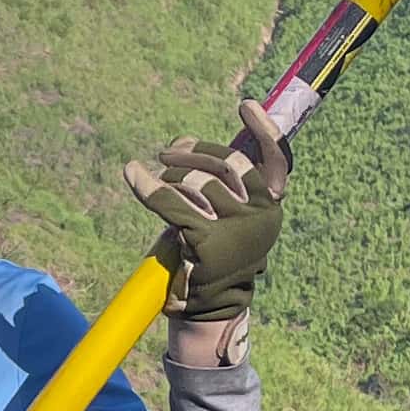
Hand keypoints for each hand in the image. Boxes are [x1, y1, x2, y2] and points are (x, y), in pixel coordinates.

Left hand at [123, 97, 290, 322]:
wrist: (209, 306)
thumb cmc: (213, 253)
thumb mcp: (225, 213)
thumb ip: (216, 178)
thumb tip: (180, 143)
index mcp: (271, 204)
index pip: (276, 159)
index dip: (264, 129)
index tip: (246, 105)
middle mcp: (262, 215)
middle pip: (227, 162)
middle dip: (194, 152)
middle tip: (167, 152)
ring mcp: (237, 229)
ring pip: (197, 182)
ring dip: (171, 176)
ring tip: (158, 181)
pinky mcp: (207, 240)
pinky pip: (172, 203)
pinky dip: (147, 187)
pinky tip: (133, 174)